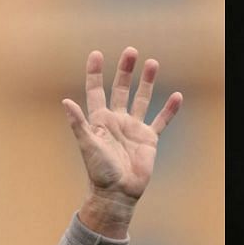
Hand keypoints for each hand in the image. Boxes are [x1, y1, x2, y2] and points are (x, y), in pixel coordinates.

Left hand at [62, 47, 181, 206]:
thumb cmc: (99, 171)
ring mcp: (133, 129)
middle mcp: (117, 121)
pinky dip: (169, 109)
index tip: (97, 54)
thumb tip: (66, 101)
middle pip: (121, 89)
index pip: (96, 90)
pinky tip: (177, 96)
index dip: (95, 73)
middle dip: (125, 70)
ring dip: (147, 82)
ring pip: (141, 99)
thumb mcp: (87, 145)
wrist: (117, 193)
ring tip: (153, 63)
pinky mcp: (148, 140)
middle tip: (131, 51)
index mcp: (100, 120)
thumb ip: (78, 123)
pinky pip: (160, 121)